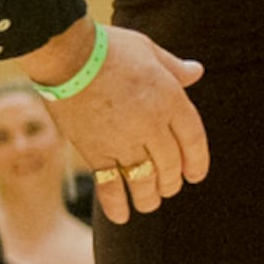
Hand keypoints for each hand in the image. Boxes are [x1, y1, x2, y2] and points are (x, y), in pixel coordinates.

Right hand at [50, 23, 208, 220]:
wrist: (65, 54)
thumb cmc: (107, 46)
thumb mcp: (148, 49)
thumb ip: (174, 67)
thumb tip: (197, 72)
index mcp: (170, 98)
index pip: (193, 139)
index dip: (197, 161)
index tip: (194, 175)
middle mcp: (151, 124)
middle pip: (170, 164)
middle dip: (171, 180)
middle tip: (169, 188)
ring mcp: (122, 140)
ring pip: (144, 179)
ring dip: (149, 196)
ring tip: (149, 202)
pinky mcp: (94, 150)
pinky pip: (109, 184)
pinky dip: (116, 203)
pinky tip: (121, 216)